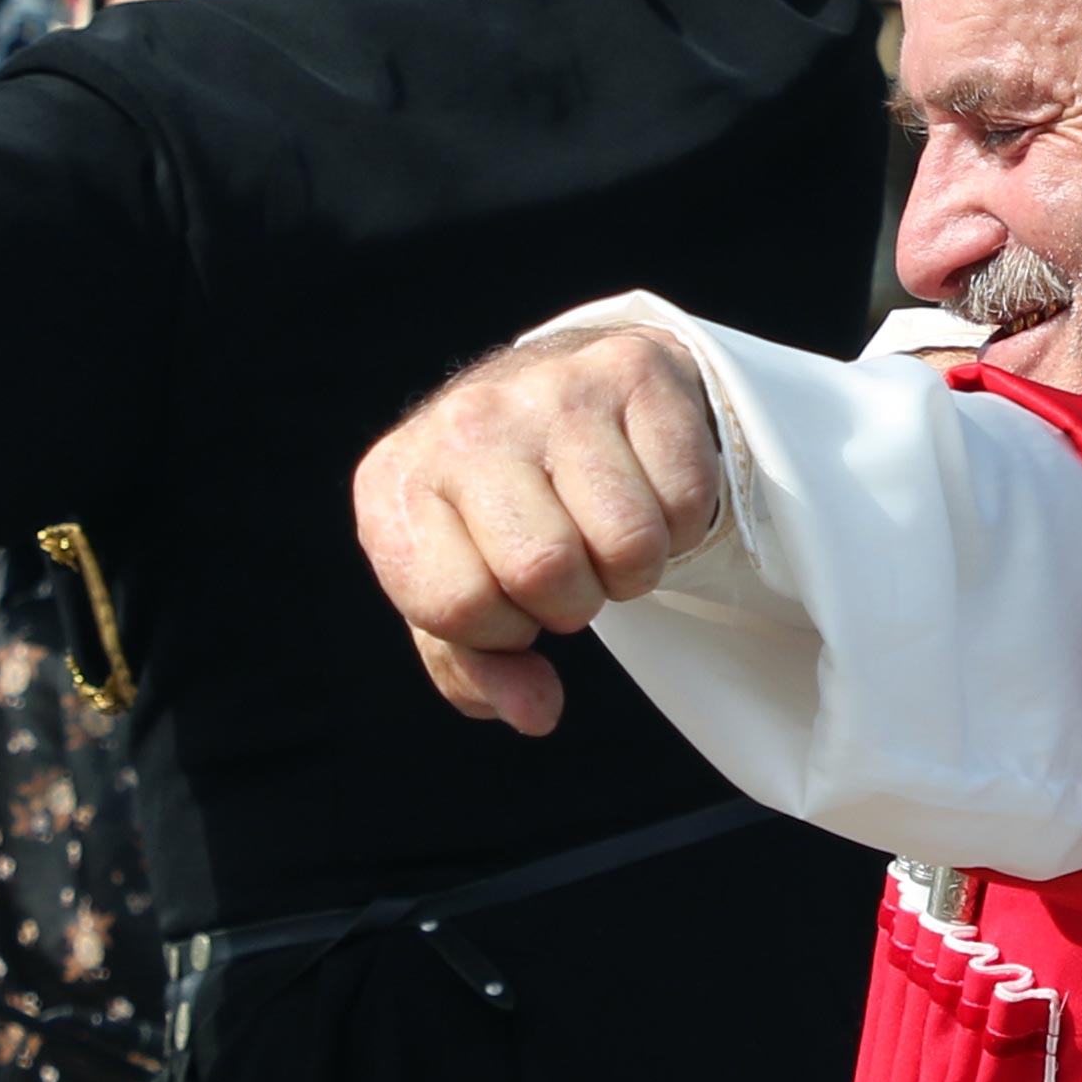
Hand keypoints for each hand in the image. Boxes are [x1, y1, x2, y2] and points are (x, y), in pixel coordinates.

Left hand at [353, 329, 729, 735]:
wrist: (552, 391)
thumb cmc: (494, 515)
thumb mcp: (459, 594)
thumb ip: (477, 669)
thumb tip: (535, 712)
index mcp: (395, 487)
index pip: (458, 606)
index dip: (502, 630)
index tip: (508, 599)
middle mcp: (465, 424)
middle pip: (547, 572)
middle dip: (572, 602)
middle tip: (567, 567)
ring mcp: (552, 389)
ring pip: (629, 543)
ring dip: (632, 568)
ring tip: (602, 530)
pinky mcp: (632, 369)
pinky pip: (686, 502)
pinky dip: (679, 524)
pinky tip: (642, 490)